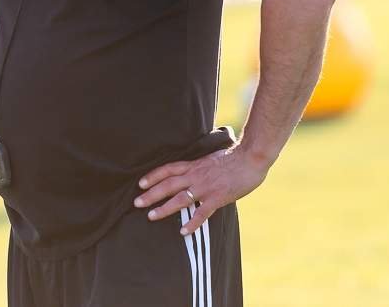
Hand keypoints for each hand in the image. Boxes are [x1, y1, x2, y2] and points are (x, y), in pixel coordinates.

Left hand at [134, 147, 269, 235]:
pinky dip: (192, 223)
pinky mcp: (218, 198)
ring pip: (180, 199)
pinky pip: (201, 212)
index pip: (168, 169)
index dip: (153, 176)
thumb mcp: (211, 158)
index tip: (140, 183)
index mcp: (194, 165)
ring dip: (164, 208)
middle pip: (168, 185)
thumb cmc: (234, 157)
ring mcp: (206, 187)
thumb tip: (193, 171)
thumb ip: (200, 166)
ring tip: (151, 216)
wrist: (251, 157)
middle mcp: (196, 175)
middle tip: (136, 203)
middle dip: (151, 194)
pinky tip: (183, 231)